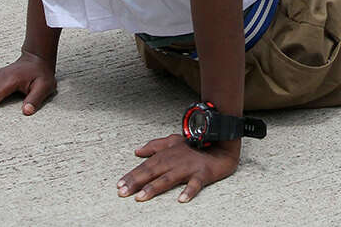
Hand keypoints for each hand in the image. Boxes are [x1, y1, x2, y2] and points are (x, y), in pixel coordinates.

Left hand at [118, 134, 239, 202]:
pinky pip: (195, 184)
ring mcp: (189, 167)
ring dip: (154, 187)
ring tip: (141, 197)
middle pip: (153, 172)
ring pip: (169, 178)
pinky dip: (189, 191)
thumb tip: (137, 151)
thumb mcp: (173, 141)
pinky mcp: (203, 173)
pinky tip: (181, 199)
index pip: (146, 165)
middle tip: (123, 192)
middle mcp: (175, 160)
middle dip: (136, 182)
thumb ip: (155, 145)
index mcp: (167, 154)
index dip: (132, 175)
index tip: (119, 185)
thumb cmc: (196, 144)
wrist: (221, 144)